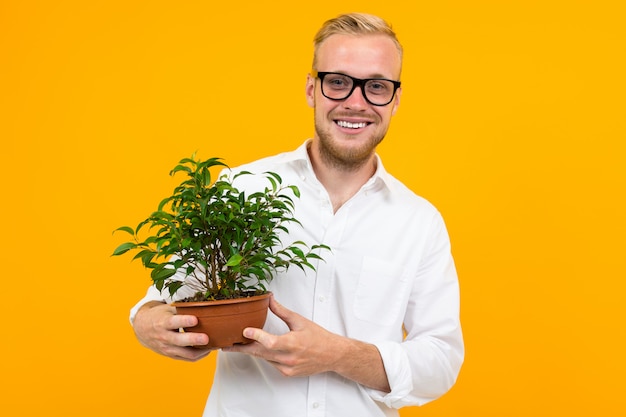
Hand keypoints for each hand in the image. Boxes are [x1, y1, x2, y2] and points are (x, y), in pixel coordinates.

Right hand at [132, 301, 212, 360]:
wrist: (142, 329)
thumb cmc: (159, 316)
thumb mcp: (167, 309)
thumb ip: (182, 309)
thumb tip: (203, 306)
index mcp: (162, 322)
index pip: (173, 322)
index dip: (184, 321)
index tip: (195, 319)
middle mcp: (164, 336)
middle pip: (179, 341)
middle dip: (193, 340)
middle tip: (206, 338)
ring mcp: (167, 348)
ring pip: (185, 353)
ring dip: (200, 351)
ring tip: (213, 345)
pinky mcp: (171, 355)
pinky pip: (187, 358)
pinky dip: (198, 355)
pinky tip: (207, 350)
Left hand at [223, 295, 341, 376]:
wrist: (332, 355)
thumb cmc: (318, 337)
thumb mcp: (300, 321)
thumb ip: (281, 311)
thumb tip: (269, 299)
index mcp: (293, 342)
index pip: (271, 341)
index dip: (257, 336)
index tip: (245, 331)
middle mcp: (289, 357)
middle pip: (261, 353)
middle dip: (242, 348)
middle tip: (227, 344)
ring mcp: (288, 367)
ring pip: (264, 358)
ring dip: (253, 351)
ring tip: (238, 344)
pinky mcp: (287, 373)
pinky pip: (271, 363)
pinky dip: (266, 356)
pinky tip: (264, 349)